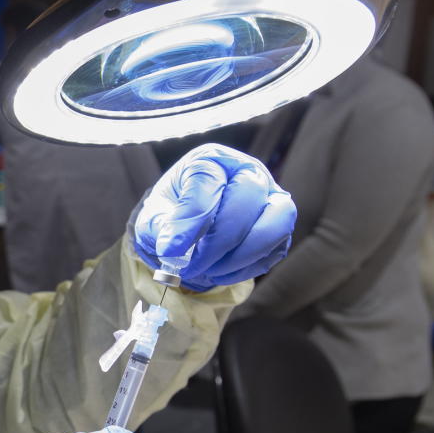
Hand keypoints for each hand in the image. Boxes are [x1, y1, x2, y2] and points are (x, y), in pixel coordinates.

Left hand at [134, 143, 295, 291]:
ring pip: (276, 220)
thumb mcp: (153, 218)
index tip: (170, 249)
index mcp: (209, 160)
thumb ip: (160, 228)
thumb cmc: (172, 215)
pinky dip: (247, 267)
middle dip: (218, 240)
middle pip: (248, 194)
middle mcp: (246, 170)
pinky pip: (276, 247)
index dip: (190, 218)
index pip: (207, 179)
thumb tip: (171, 248)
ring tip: (208, 272)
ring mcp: (270, 196)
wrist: (190, 230)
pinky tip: (220, 272)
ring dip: (240, 255)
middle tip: (191, 267)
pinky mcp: (280, 224)